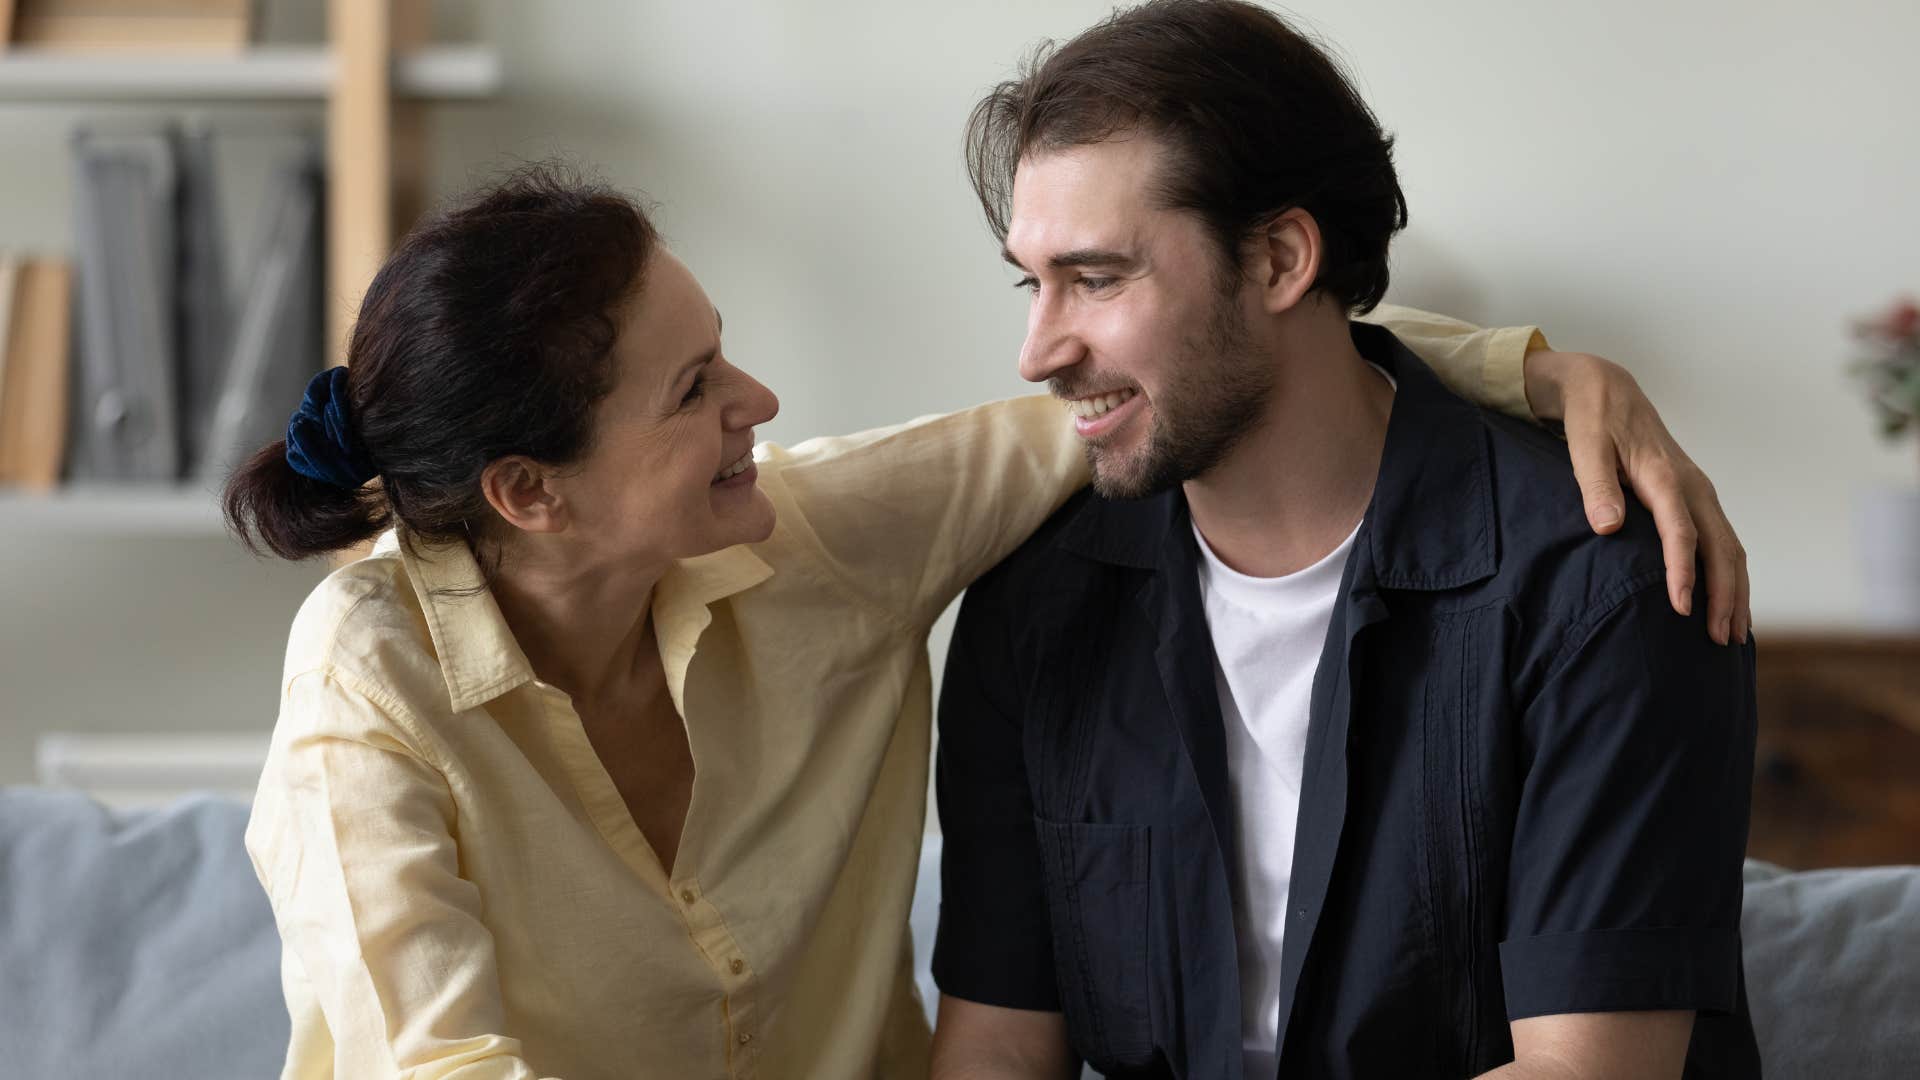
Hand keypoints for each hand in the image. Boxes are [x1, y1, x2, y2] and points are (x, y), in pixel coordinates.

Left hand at [1524, 351, 1749, 645]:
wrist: (1608, 390)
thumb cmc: (1592, 420)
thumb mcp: (1584, 445)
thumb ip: (1595, 486)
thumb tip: (1607, 527)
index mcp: (1664, 476)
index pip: (1681, 531)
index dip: (1682, 571)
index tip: (1680, 608)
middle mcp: (1692, 486)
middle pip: (1722, 547)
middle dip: (1725, 595)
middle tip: (1720, 641)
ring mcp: (1700, 492)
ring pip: (1731, 548)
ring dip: (1736, 592)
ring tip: (1732, 637)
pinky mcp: (1698, 499)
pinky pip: (1724, 542)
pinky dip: (1732, 575)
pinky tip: (1730, 605)